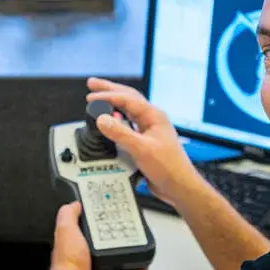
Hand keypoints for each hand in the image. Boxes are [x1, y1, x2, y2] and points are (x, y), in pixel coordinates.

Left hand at [45, 201, 147, 269]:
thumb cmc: (67, 264)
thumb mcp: (65, 229)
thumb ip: (69, 214)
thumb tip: (75, 203)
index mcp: (77, 244)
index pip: (91, 228)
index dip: (100, 219)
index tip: (111, 212)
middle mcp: (88, 257)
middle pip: (108, 241)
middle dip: (118, 233)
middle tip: (128, 225)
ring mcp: (101, 269)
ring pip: (119, 255)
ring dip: (128, 249)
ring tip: (136, 241)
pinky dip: (137, 267)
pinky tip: (140, 262)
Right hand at [86, 77, 200, 204]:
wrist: (178, 186)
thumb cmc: (169, 167)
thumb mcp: (141, 149)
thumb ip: (121, 133)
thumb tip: (103, 119)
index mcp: (154, 115)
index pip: (127, 98)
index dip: (108, 95)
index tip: (91, 97)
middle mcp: (151, 119)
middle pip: (128, 97)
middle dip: (110, 89)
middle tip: (92, 84)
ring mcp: (148, 129)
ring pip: (128, 109)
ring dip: (113, 102)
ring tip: (99, 97)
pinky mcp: (144, 140)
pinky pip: (128, 123)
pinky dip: (116, 118)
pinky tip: (110, 120)